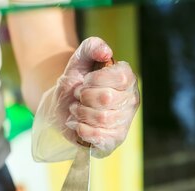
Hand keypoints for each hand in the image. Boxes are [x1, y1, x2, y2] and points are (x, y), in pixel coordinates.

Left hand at [49, 37, 139, 157]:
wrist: (63, 105)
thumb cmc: (76, 81)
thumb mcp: (80, 59)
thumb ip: (92, 46)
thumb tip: (107, 52)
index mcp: (127, 78)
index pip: (119, 78)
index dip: (95, 81)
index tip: (85, 81)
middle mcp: (131, 100)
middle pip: (107, 99)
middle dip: (84, 97)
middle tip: (78, 97)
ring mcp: (125, 121)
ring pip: (102, 118)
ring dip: (81, 113)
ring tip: (76, 110)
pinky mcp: (115, 139)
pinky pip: (100, 137)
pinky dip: (82, 130)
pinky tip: (78, 124)